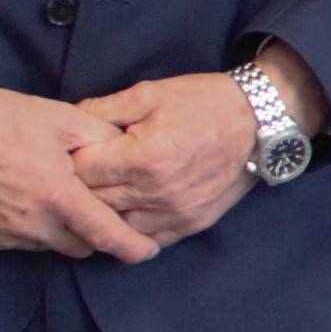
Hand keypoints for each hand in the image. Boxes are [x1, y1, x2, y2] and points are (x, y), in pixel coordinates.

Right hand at [0, 69, 156, 262]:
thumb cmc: (0, 119)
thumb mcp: (63, 119)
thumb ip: (103, 139)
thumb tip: (131, 152)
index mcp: (58, 196)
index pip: (106, 235)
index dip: (132, 247)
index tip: (148, 251)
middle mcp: (31, 225)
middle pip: (81, 246)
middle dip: (95, 234)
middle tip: (98, 209)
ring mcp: (4, 236)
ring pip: (50, 246)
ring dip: (61, 230)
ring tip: (57, 197)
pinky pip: (19, 243)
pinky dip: (31, 229)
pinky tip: (25, 199)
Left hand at [75, 73, 268, 244]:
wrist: (261, 120)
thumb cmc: (205, 102)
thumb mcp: (151, 92)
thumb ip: (104, 108)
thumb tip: (69, 121)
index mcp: (143, 156)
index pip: (79, 171)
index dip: (71, 158)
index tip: (73, 150)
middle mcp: (156, 191)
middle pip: (92, 202)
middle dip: (80, 187)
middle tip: (83, 172)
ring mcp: (175, 212)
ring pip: (115, 226)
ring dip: (104, 212)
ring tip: (103, 192)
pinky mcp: (191, 224)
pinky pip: (147, 238)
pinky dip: (132, 228)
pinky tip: (128, 211)